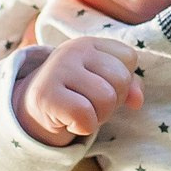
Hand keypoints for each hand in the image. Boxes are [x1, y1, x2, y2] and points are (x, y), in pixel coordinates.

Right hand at [14, 37, 143, 145]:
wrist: (33, 111)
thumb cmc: (76, 95)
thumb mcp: (103, 84)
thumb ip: (128, 86)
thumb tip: (137, 101)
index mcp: (89, 43)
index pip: (129, 58)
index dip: (123, 81)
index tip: (101, 88)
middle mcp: (73, 50)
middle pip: (121, 80)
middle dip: (112, 101)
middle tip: (91, 104)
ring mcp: (57, 70)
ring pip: (106, 99)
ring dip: (99, 116)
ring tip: (82, 113)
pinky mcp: (46, 95)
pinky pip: (85, 116)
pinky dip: (83, 127)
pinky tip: (70, 122)